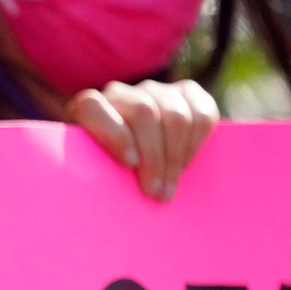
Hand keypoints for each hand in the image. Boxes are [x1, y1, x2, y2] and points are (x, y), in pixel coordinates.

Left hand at [69, 79, 220, 201]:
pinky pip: (202, 115)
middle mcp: (121, 94)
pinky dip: (196, 144)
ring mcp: (155, 90)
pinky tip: (185, 167)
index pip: (91, 107)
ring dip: (176, 158)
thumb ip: (97, 171)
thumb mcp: (95, 171)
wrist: (135, 152)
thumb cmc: (108, 170)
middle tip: (154, 192)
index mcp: (88, 109)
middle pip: (144, 114)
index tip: (129, 164)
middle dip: (153, 157)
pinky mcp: (187, 92)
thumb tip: (110, 198)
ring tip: (169, 189)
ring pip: (176, 117)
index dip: (113, 133)